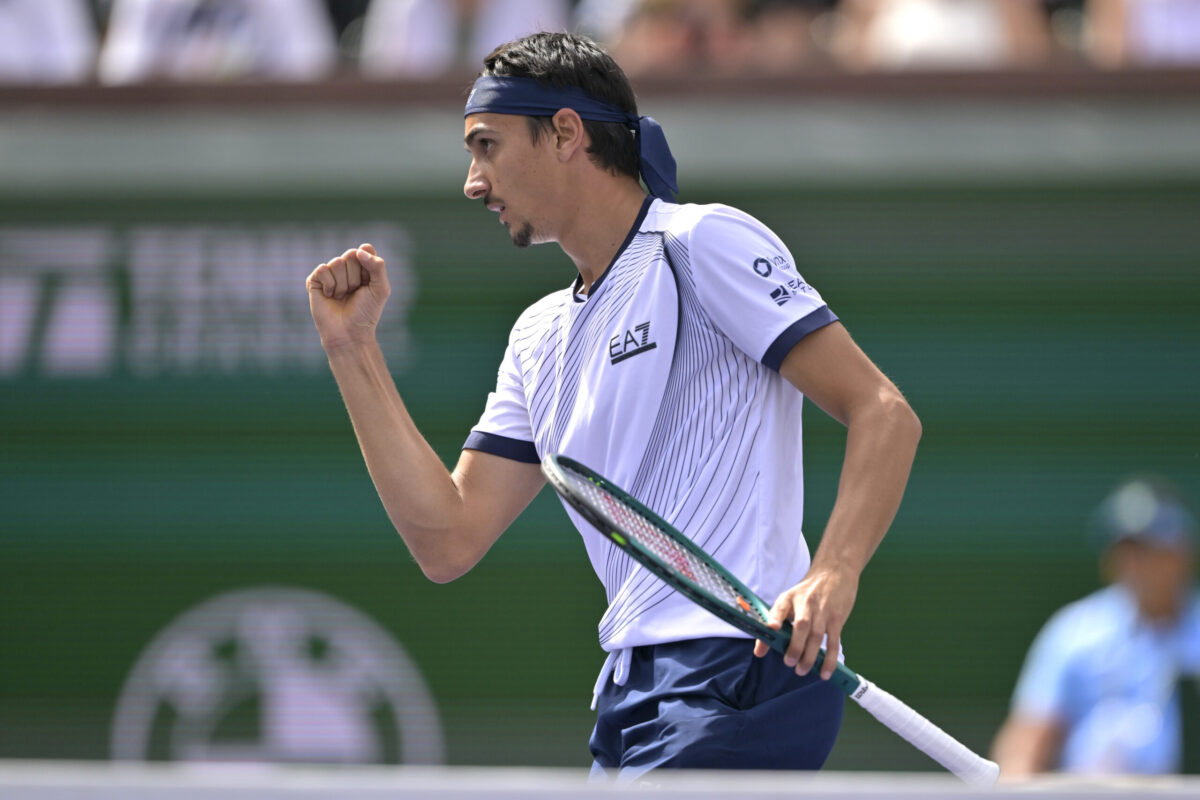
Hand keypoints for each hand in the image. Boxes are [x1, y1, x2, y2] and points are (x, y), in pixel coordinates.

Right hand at [306, 243, 390, 351]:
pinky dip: (330, 285)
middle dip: (355, 277)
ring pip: (336, 262)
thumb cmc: (366, 313)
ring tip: (342, 297)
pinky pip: (322, 269)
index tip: (368, 282)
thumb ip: (377, 266)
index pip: (365, 249)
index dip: (367, 265)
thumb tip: (359, 250)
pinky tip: (330, 296)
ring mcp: (330, 273)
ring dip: (343, 284)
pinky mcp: (315, 280)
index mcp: (363, 267)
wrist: (349, 333)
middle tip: (354, 293)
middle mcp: (346, 267)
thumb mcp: (381, 289)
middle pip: (350, 254)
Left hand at [752, 562, 858, 679]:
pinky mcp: (837, 619)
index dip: (775, 618)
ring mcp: (823, 611)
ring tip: (802, 671)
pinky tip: (824, 672)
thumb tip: (759, 652)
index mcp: (789, 598)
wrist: (834, 572)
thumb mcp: (789, 599)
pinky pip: (833, 641)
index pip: (780, 608)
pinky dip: (830, 658)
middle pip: (801, 626)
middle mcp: (806, 603)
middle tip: (789, 663)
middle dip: (795, 646)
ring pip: (817, 636)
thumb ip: (775, 624)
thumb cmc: (807, 592)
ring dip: (810, 656)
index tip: (772, 628)